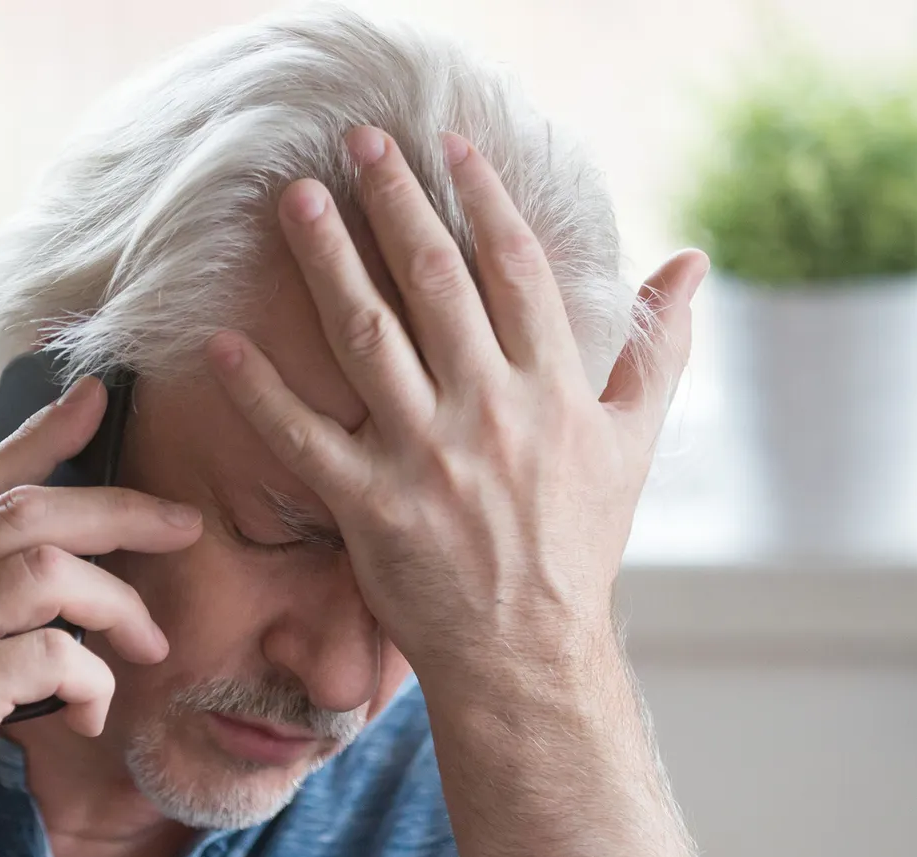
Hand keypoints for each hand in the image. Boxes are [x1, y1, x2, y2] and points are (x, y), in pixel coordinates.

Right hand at [0, 377, 201, 856]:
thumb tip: (31, 571)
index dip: (40, 434)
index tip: (97, 396)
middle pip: (27, 509)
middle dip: (120, 508)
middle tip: (185, 524)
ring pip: (48, 569)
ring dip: (120, 603)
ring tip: (149, 644)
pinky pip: (55, 655)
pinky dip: (93, 682)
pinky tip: (89, 718)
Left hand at [206, 126, 706, 703]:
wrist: (530, 653)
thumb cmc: (580, 546)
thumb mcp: (634, 444)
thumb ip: (659, 348)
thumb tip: (690, 264)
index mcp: (553, 390)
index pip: (512, 268)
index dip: (480, 197)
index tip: (448, 145)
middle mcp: (489, 411)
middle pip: (433, 282)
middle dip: (394, 202)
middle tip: (356, 142)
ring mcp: (426, 457)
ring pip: (366, 337)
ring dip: (327, 261)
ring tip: (297, 201)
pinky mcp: (369, 507)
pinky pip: (304, 437)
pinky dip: (262, 389)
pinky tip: (226, 341)